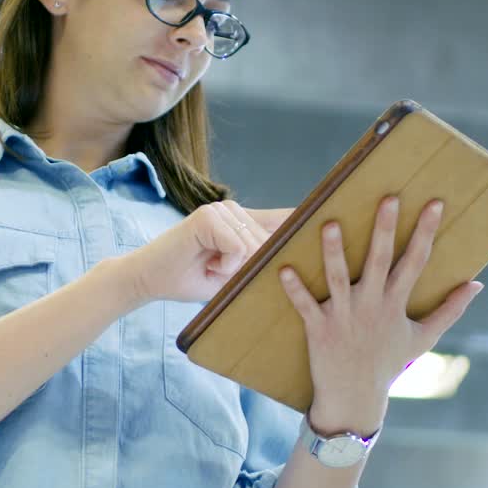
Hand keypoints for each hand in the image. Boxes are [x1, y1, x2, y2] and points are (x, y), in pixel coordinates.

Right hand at [124, 201, 291, 302]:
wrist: (147, 279)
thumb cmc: (190, 279)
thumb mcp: (233, 273)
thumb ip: (259, 262)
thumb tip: (296, 261)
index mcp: (243, 220)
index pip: (281, 220)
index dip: (307, 219)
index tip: (340, 208)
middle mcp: (234, 209)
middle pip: (270, 243)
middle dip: (249, 267)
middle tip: (217, 270)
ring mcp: (221, 210)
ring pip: (255, 247)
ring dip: (233, 268)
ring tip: (209, 267)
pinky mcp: (208, 217)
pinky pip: (238, 248)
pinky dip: (225, 264)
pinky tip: (206, 264)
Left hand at [277, 197, 482, 434]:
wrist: (355, 397)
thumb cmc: (388, 363)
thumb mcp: (424, 337)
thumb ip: (450, 309)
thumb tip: (478, 284)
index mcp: (396, 303)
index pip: (416, 261)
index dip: (426, 231)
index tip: (434, 204)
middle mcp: (371, 305)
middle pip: (380, 261)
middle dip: (384, 229)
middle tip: (388, 198)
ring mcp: (344, 316)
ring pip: (338, 278)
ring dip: (334, 252)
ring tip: (330, 224)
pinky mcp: (319, 328)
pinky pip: (305, 306)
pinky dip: (295, 289)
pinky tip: (284, 268)